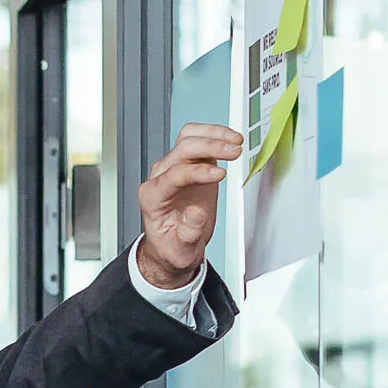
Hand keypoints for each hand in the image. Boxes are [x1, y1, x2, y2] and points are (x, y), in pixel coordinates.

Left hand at [136, 123, 242, 287]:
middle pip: (182, 150)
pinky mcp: (190, 163)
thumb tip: (195, 214)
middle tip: (234, 152)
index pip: (173, 175)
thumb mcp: (181, 252)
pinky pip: (198, 139)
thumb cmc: (172, 247)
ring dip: (213, 135)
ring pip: (188, 138)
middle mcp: (160, 179)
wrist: (173, 244)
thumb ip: (188, 235)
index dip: (197, 172)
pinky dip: (216, 136)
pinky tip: (231, 141)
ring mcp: (174, 168)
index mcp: (152, 199)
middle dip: (209, 146)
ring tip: (236, 142)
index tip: (220, 175)